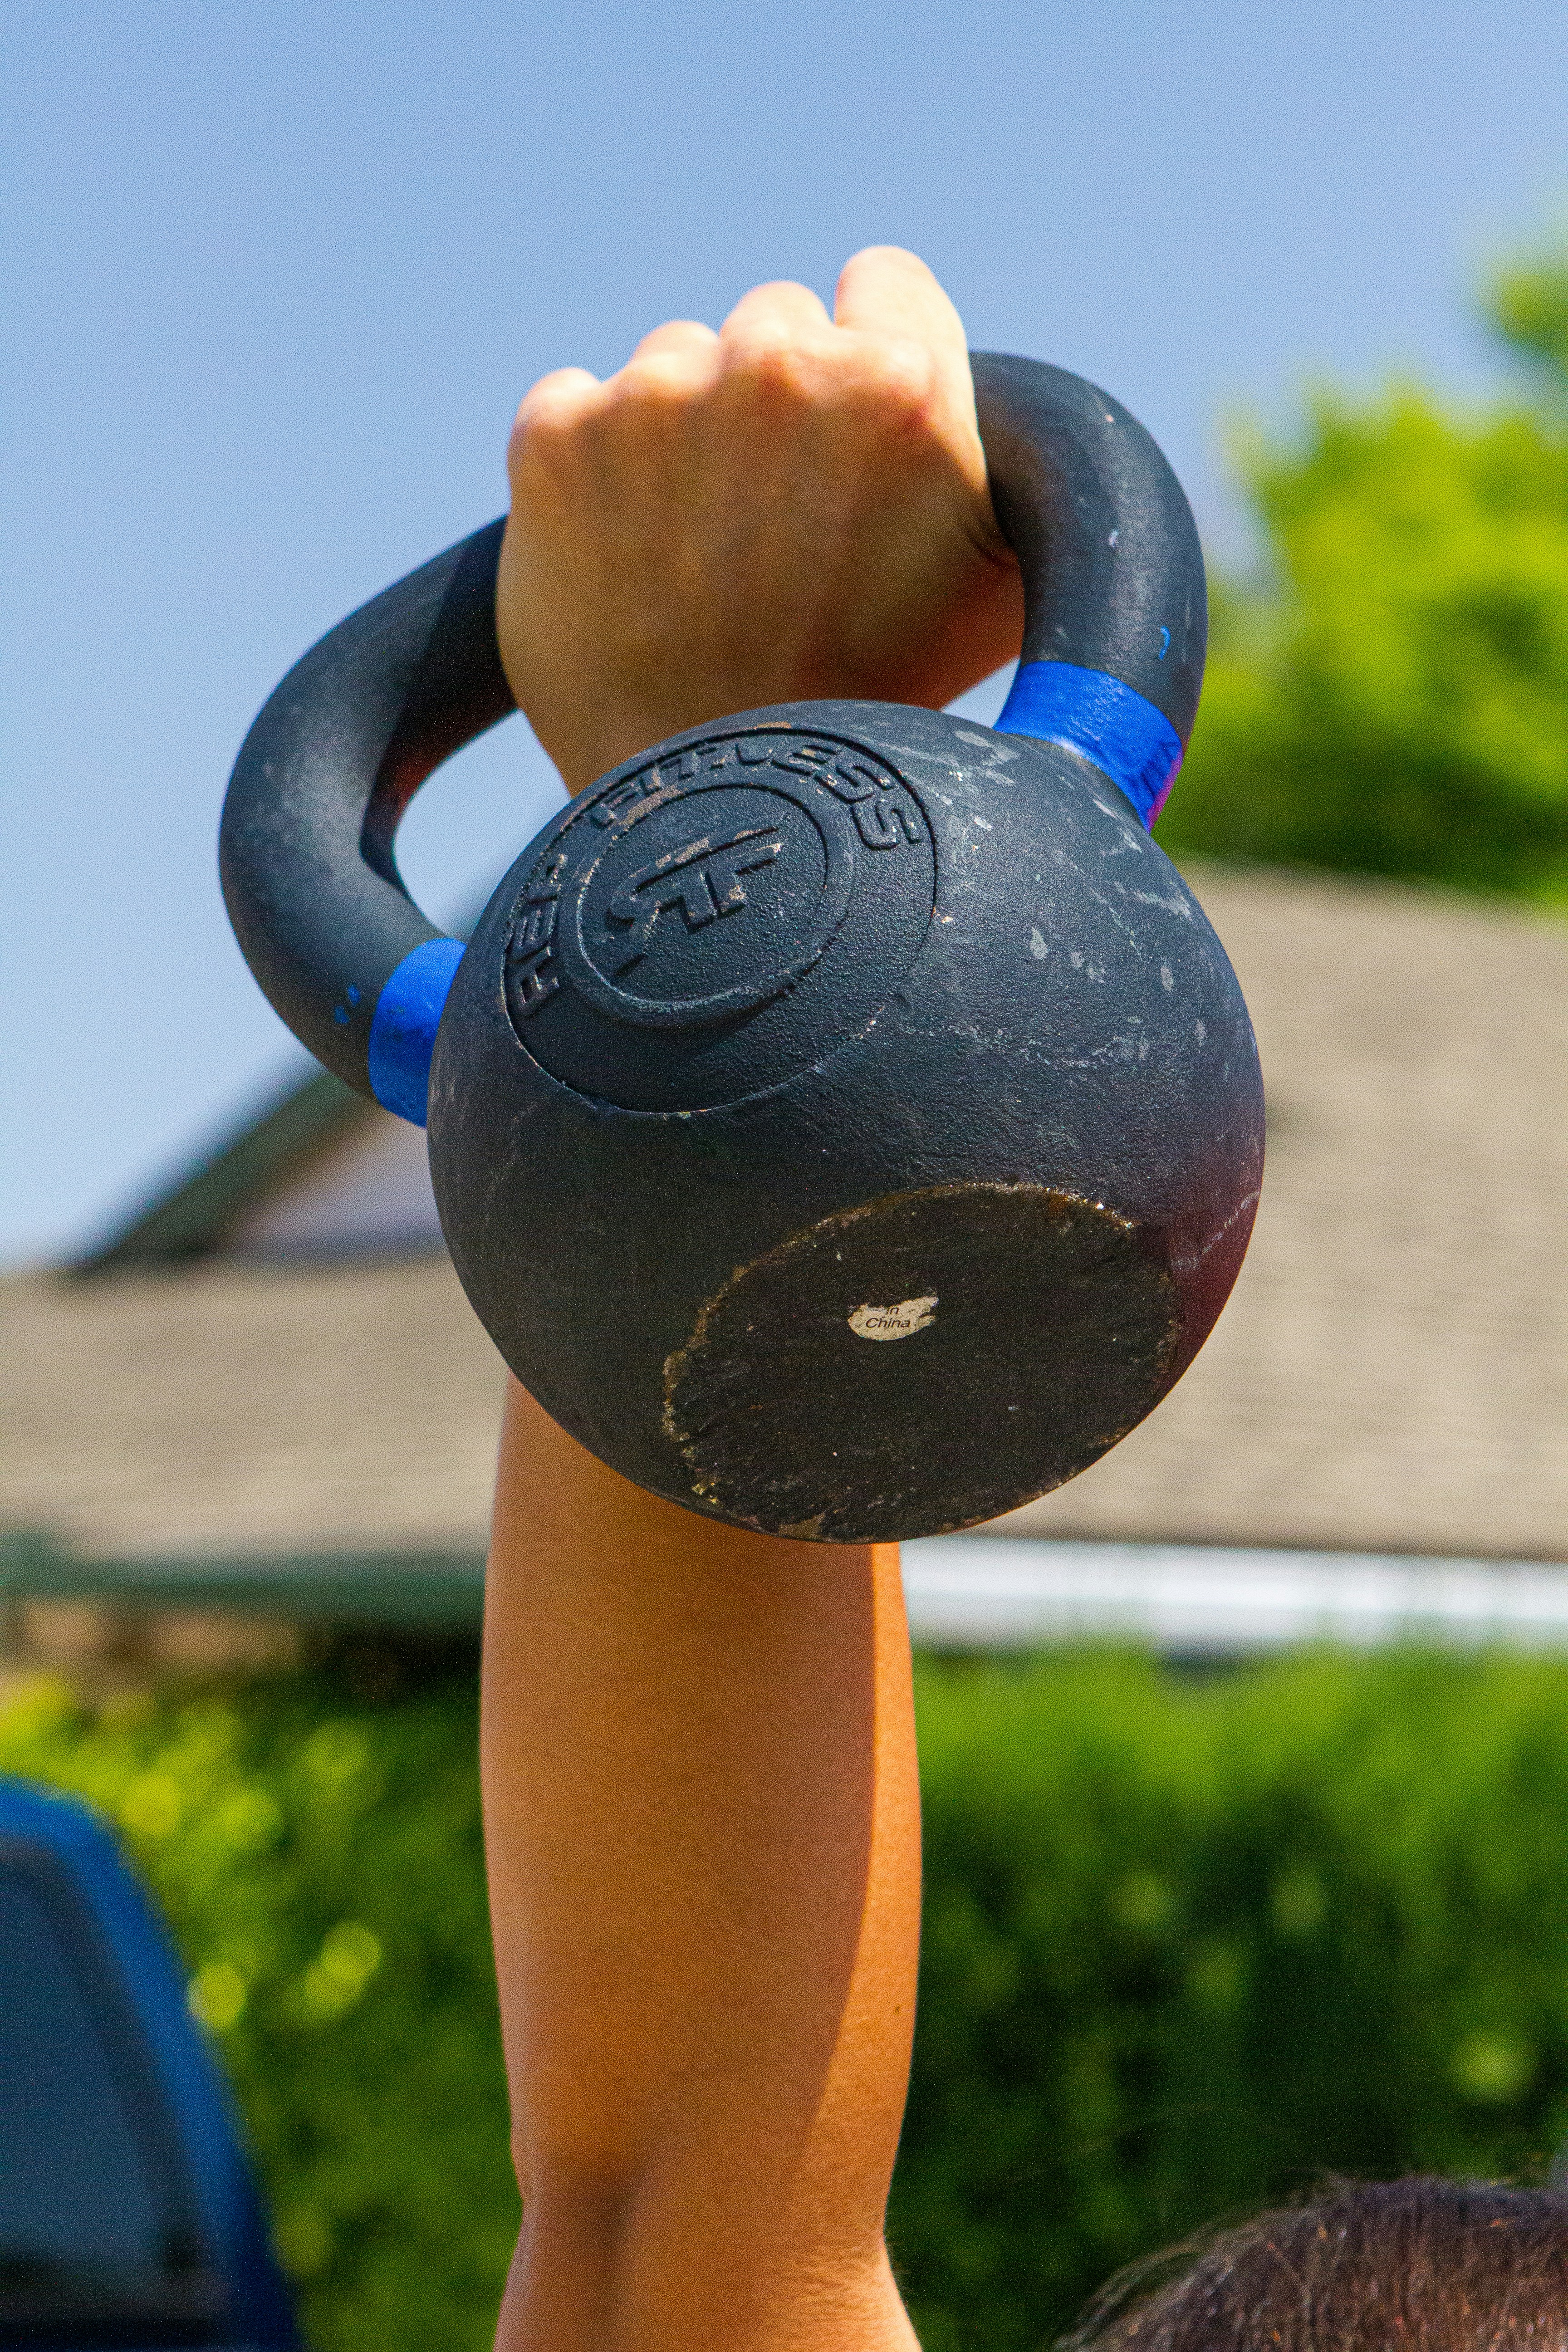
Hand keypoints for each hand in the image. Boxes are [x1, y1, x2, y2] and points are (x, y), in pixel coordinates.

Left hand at [497, 246, 1023, 795]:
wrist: (722, 812)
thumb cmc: (874, 711)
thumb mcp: (1005, 588)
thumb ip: (1013, 467)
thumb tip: (1006, 418)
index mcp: (903, 382)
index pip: (882, 284)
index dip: (870, 361)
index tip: (850, 435)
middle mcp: (778, 363)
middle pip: (775, 326)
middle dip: (776, 409)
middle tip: (775, 532)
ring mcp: (655, 396)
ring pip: (674, 366)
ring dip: (682, 440)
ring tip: (699, 562)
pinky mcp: (554, 437)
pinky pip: (575, 408)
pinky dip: (590, 475)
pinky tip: (625, 563)